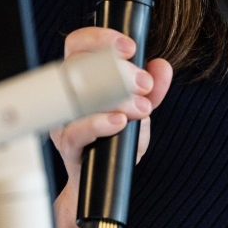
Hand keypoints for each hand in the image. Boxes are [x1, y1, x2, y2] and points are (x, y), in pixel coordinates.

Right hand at [50, 26, 172, 227]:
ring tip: (141, 107)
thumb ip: (153, 89)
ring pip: (80, 95)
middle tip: (143, 83)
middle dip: (116, 68)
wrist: (102, 189)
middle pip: (78, 63)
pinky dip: (100, 123)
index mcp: (83, 79)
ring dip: (116, 97)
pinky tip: (120, 122)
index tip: (131, 47)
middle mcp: (69, 96)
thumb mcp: (140, 112)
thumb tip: (163, 66)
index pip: (80, 43)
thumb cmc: (115, 143)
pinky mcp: (68, 147)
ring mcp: (65, 121)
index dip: (102, 38)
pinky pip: (77, 130)